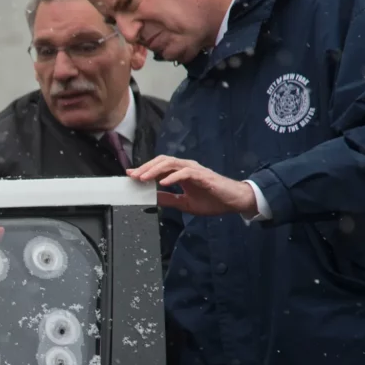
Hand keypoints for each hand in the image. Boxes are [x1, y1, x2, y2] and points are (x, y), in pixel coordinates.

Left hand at [127, 156, 257, 215]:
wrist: (234, 202)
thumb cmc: (213, 200)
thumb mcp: (184, 203)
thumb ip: (169, 199)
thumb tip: (152, 198)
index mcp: (181, 173)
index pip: (159, 167)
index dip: (144, 169)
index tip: (130, 175)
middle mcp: (187, 168)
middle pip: (162, 161)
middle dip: (146, 168)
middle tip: (133, 176)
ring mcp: (195, 170)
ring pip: (171, 163)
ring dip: (155, 170)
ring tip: (143, 178)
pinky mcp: (204, 176)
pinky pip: (186, 173)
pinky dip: (173, 176)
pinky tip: (164, 183)